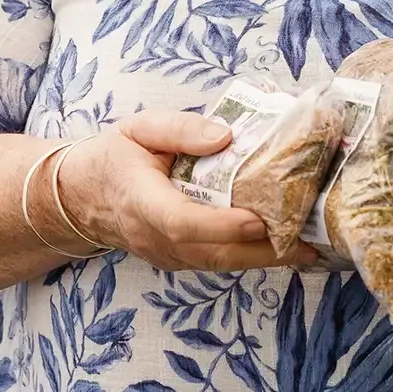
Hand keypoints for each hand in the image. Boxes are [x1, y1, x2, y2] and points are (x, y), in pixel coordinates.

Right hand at [58, 110, 317, 273]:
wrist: (83, 196)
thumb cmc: (115, 156)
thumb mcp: (139, 127)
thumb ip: (180, 129)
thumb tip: (225, 136)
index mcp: (141, 201)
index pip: (181, 221)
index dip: (221, 225)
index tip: (258, 220)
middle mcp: (154, 237)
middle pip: (211, 252)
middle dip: (262, 249)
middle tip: (308, 239)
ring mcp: (166, 255)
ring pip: (219, 264)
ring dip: (265, 258)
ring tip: (309, 246)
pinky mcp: (179, 260)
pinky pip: (218, 263)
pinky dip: (252, 257)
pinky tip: (286, 247)